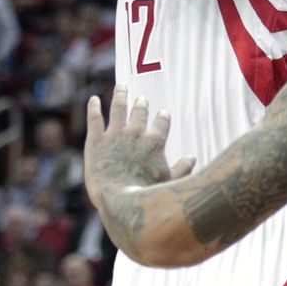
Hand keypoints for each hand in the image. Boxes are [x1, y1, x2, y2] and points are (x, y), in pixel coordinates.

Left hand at [84, 85, 193, 210]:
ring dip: (120, 95)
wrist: (119, 198)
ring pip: (118, 108)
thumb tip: (193, 157)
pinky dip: (93, 107)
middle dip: (141, 104)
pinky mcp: (95, 140)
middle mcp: (135, 133)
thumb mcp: (169, 181)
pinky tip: (93, 99)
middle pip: (140, 112)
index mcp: (155, 142)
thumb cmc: (146, 193)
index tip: (163, 113)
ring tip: (121, 87)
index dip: (163, 117)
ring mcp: (115, 135)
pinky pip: (94, 118)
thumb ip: (182, 168)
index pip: (161, 123)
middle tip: (141, 99)